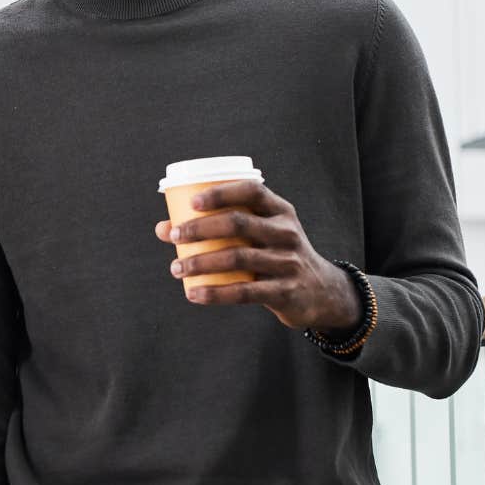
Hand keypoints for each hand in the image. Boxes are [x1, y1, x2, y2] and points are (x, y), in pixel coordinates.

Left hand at [154, 180, 360, 332]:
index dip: (221, 193)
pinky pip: (244, 292)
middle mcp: (286, 232)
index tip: (192, 202)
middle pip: (239, 223)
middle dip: (201, 228)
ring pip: (238, 258)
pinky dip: (215, 293)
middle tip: (174, 236)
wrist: (321, 292)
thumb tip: (163, 228)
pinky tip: (193, 293)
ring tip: (175, 267)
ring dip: (201, 262)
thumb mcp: (258, 235)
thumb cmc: (276, 254)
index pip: (252, 190)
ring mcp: (288, 262)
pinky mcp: (285, 291)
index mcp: (280, 211)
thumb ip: (218, 228)